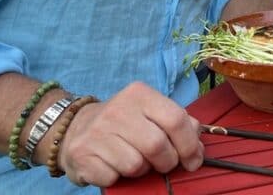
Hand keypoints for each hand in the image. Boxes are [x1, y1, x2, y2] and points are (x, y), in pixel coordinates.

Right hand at [56, 82, 203, 186]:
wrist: (75, 128)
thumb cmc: (123, 123)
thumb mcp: (150, 112)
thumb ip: (177, 122)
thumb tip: (197, 143)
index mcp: (139, 94)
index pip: (175, 119)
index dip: (190, 145)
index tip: (193, 160)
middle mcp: (117, 110)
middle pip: (157, 145)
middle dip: (167, 162)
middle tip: (164, 164)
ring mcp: (97, 133)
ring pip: (136, 165)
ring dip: (142, 170)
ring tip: (135, 160)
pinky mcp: (82, 155)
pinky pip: (113, 177)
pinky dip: (118, 177)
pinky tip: (114, 165)